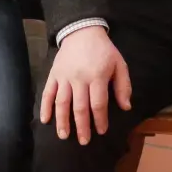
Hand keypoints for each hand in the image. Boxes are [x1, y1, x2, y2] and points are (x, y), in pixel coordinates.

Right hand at [40, 26, 130, 144]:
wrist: (82, 30)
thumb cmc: (103, 50)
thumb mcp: (120, 64)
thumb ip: (123, 86)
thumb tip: (126, 107)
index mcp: (97, 76)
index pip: (98, 103)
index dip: (100, 119)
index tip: (101, 131)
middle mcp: (79, 78)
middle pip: (79, 107)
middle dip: (82, 126)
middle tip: (84, 141)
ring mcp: (64, 77)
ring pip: (62, 102)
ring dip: (62, 121)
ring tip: (64, 136)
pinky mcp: (54, 74)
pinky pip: (47, 92)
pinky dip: (45, 107)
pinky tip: (45, 120)